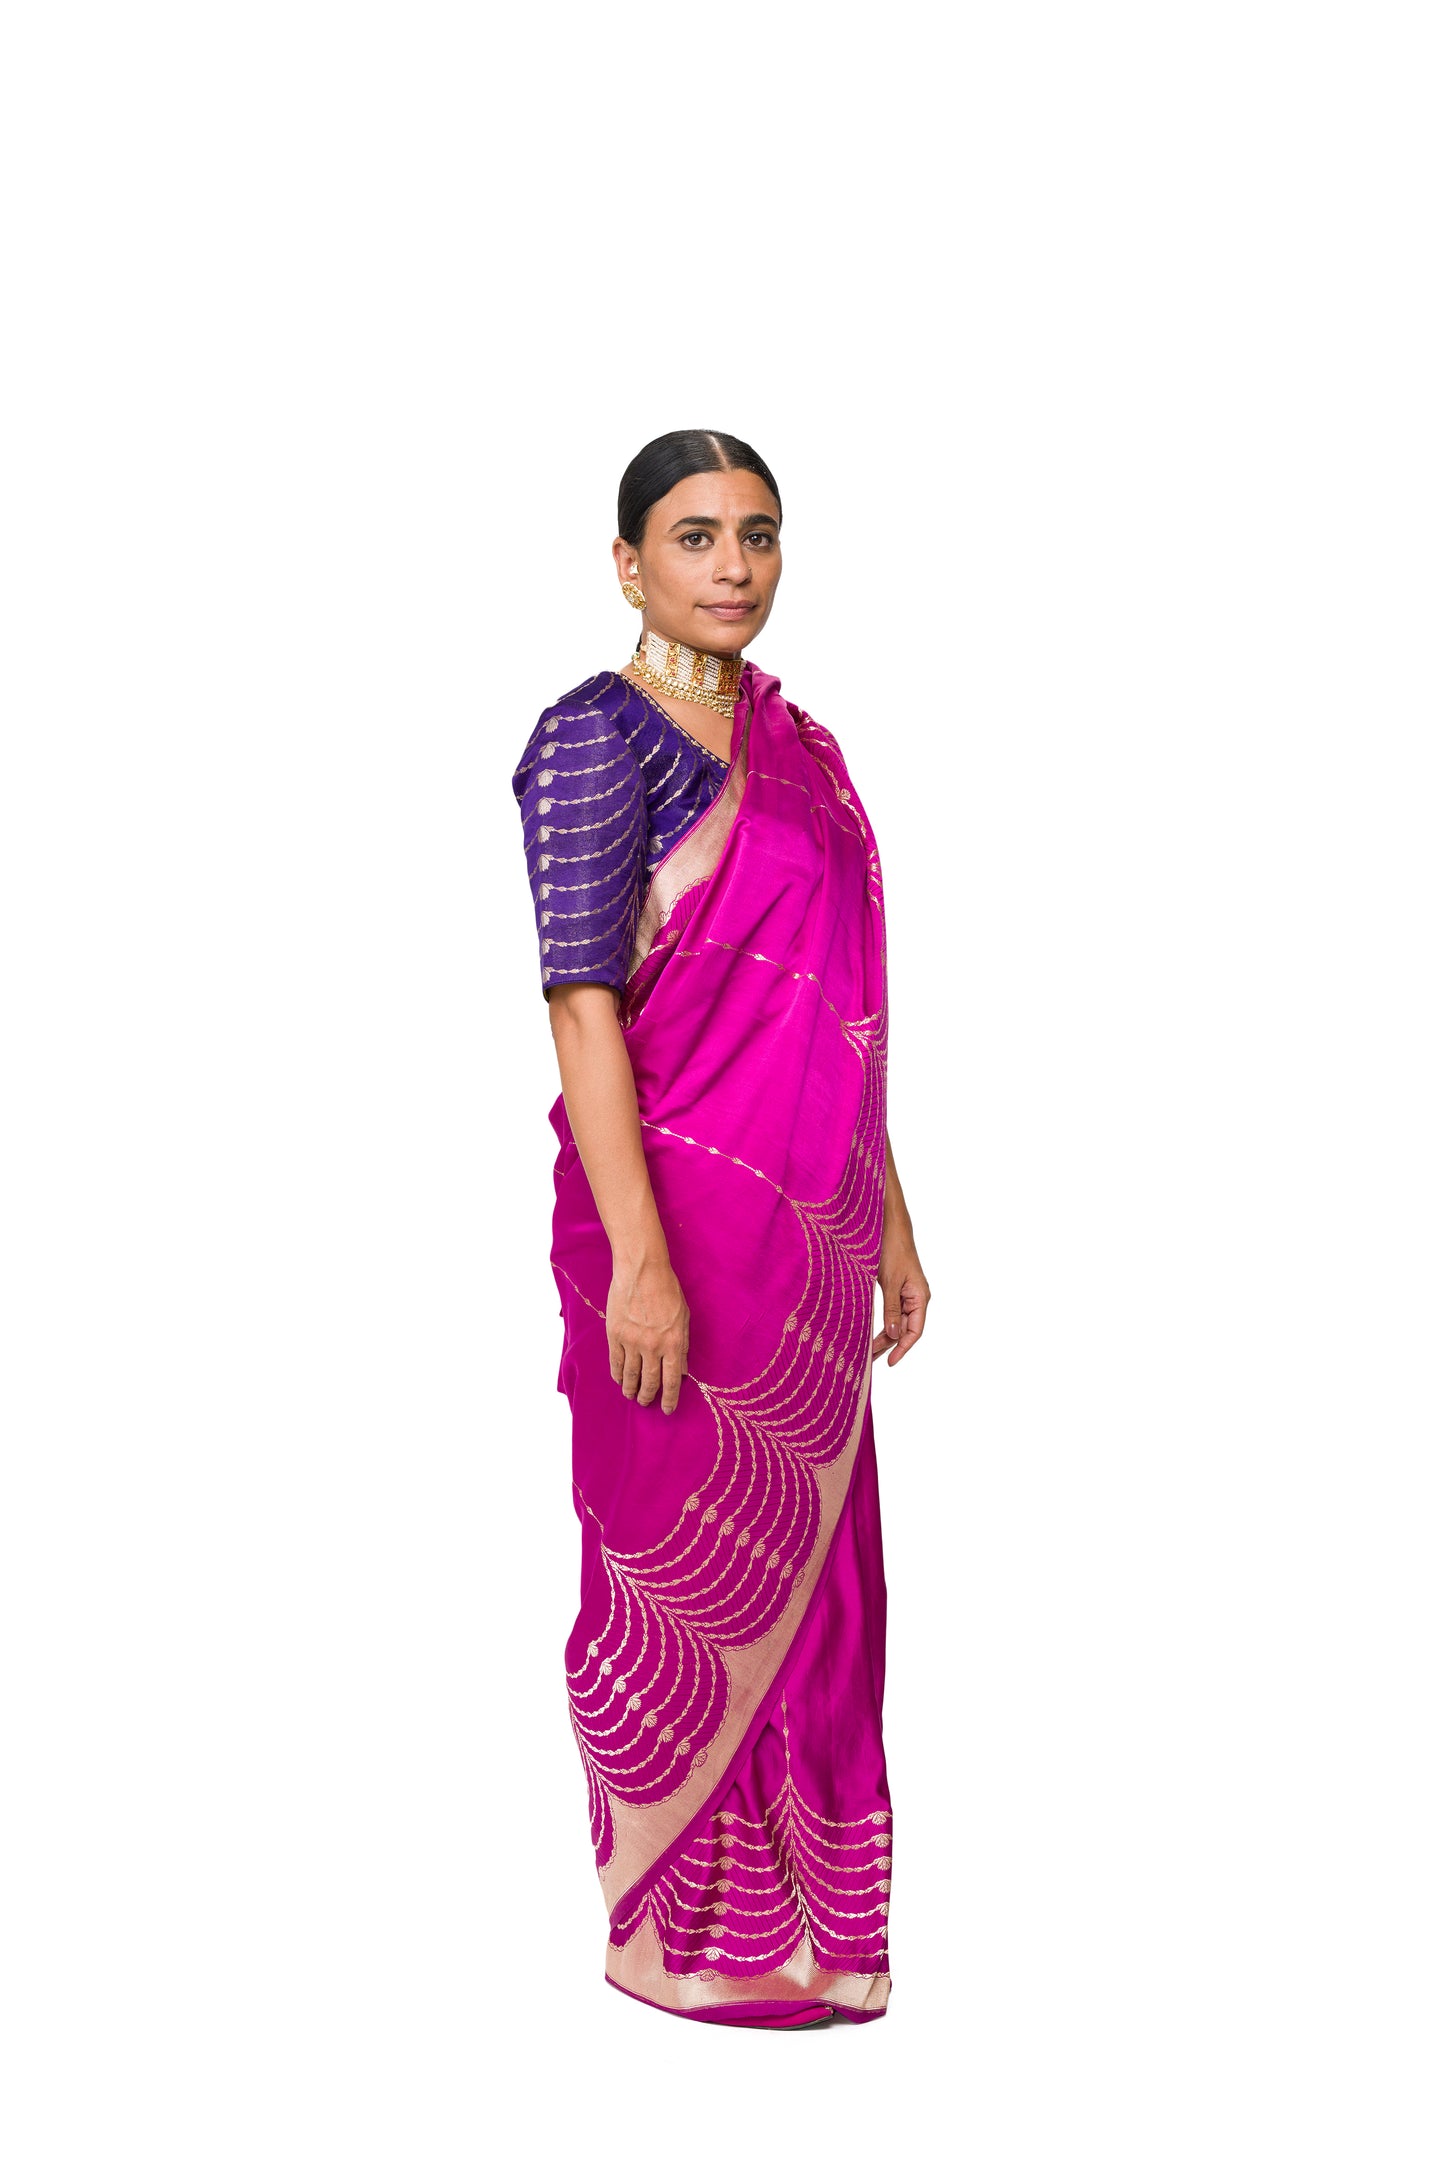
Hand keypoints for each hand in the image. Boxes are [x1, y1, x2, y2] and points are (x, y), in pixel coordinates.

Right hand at [607, 1255, 690, 1412]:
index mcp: (672, 1343)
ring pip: (630, 1375)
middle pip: (649, 1381)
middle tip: (645, 1402)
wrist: (641, 1270)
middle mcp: (652, 1346)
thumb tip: (683, 1370)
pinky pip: (615, 1361)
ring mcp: (631, 1341)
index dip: (669, 1399)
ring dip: (630, 1389)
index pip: (672, 1380)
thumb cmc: (667, 1290)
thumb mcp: (683, 1318)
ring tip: (631, 1395)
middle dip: (648, 1396)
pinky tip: (619, 1379)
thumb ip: (682, 1345)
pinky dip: (617, 1374)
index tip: (667, 1409)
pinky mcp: (614, 1334)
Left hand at [871, 1243, 930, 1365]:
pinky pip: (893, 1311)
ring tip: (869, 1350)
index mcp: (920, 1296)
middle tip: (870, 1358)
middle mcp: (917, 1298)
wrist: (891, 1227)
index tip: (890, 1362)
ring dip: (885, 1335)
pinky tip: (873, 1331)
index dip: (903, 1348)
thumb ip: (891, 1308)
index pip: (915, 1330)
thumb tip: (892, 1333)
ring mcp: (908, 1294)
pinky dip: (883, 1322)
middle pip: (904, 1328)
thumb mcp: (890, 1281)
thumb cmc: (893, 1250)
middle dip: (889, 1344)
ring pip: (897, 1321)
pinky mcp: (898, 1289)